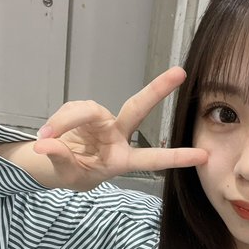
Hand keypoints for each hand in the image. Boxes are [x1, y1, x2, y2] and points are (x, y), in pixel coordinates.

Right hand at [32, 67, 206, 189]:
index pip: (152, 159)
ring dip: (66, 121)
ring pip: (89, 110)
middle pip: (138, 108)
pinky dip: (58, 121)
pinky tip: (48, 133)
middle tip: (180, 73)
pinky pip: (72, 110)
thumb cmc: (74, 173)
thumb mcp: (69, 176)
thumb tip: (45, 145)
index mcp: (122, 160)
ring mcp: (103, 121)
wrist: (58, 163)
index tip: (203, 156)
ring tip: (47, 137)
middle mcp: (118, 135)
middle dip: (158, 90)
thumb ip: (61, 160)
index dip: (176, 157)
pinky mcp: (86, 111)